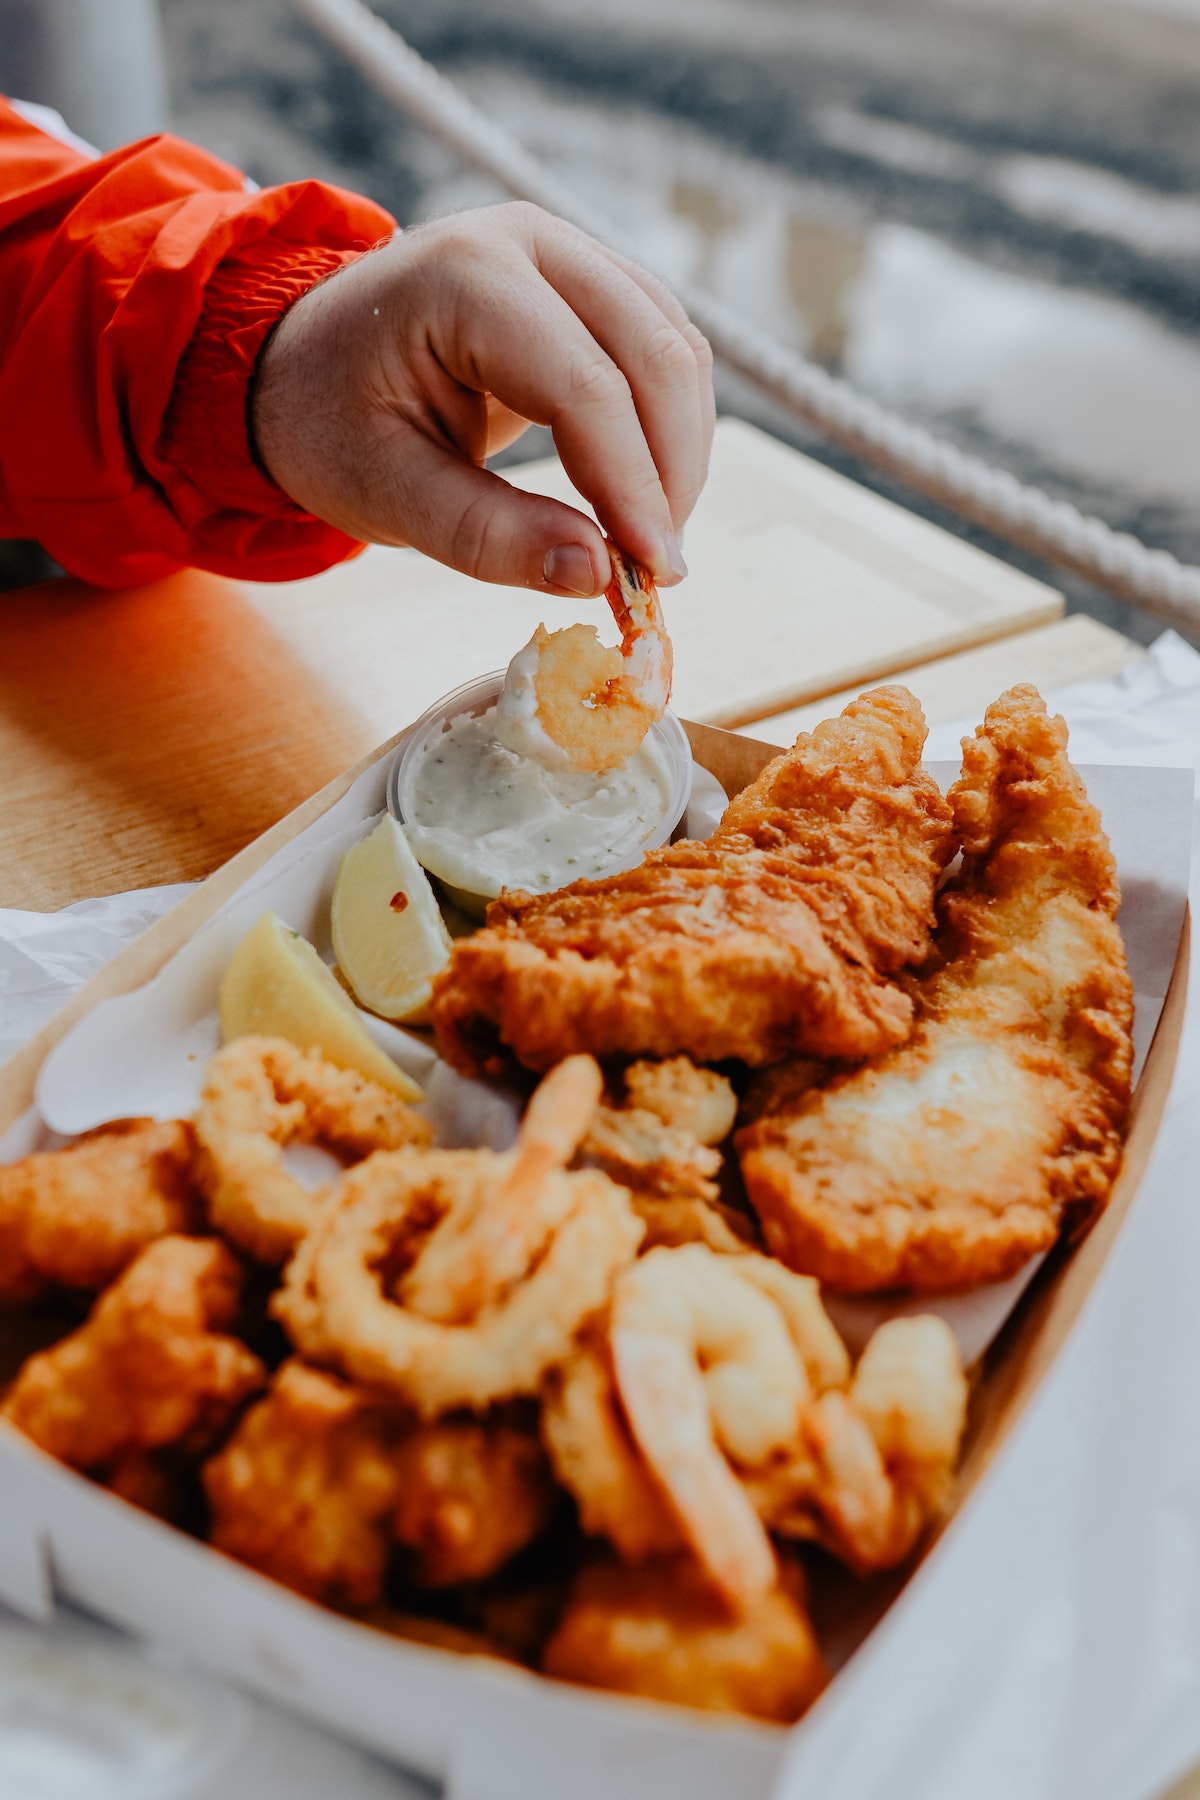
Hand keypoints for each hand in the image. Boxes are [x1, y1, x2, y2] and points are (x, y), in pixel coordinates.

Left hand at [251, 203, 713, 596]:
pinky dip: (669, 426)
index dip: (631, 485)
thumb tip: (595, 574)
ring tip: (648, 539)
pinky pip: (664, 346)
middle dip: (671, 472)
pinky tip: (643, 494)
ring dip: (681, 451)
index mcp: (463, 278)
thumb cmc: (330, 426)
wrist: (304, 365)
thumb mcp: (386, 495)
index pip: (586, 385)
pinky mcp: (591, 278)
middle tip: (659, 570)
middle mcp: (528, 240)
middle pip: (654, 352)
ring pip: (677, 347)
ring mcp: (567, 249)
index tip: (649, 574)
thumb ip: (487, 536)